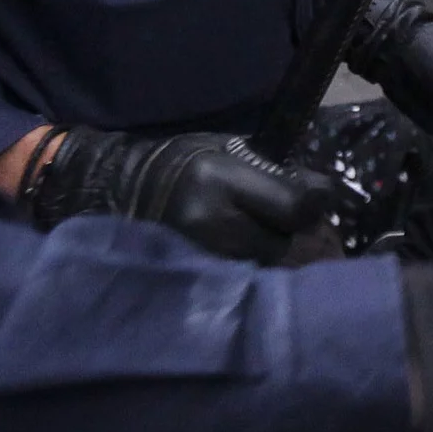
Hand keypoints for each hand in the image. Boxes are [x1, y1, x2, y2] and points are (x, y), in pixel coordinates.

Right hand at [21, 128, 335, 264]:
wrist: (113, 192)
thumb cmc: (176, 162)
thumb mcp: (222, 148)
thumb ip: (269, 170)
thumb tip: (319, 191)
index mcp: (218, 181)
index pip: (294, 206)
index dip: (314, 202)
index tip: (317, 196)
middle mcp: (211, 225)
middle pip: (281, 242)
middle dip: (287, 230)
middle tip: (275, 216)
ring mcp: (200, 260)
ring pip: (262, 266)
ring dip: (266, 252)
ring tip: (250, 233)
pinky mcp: (193, 283)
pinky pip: (240, 283)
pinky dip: (248, 271)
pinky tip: (239, 254)